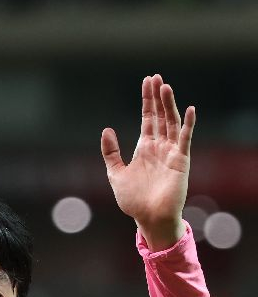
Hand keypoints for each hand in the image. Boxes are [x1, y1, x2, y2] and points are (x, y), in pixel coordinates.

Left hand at [101, 74, 195, 250]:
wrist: (148, 218)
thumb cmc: (133, 201)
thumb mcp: (115, 174)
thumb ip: (111, 153)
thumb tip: (107, 129)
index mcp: (144, 148)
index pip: (147, 118)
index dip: (147, 101)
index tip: (146, 82)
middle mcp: (159, 147)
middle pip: (160, 116)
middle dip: (157, 97)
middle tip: (156, 77)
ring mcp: (171, 152)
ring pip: (171, 123)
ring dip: (169, 105)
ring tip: (165, 86)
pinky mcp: (181, 160)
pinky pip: (185, 139)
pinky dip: (188, 124)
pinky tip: (189, 109)